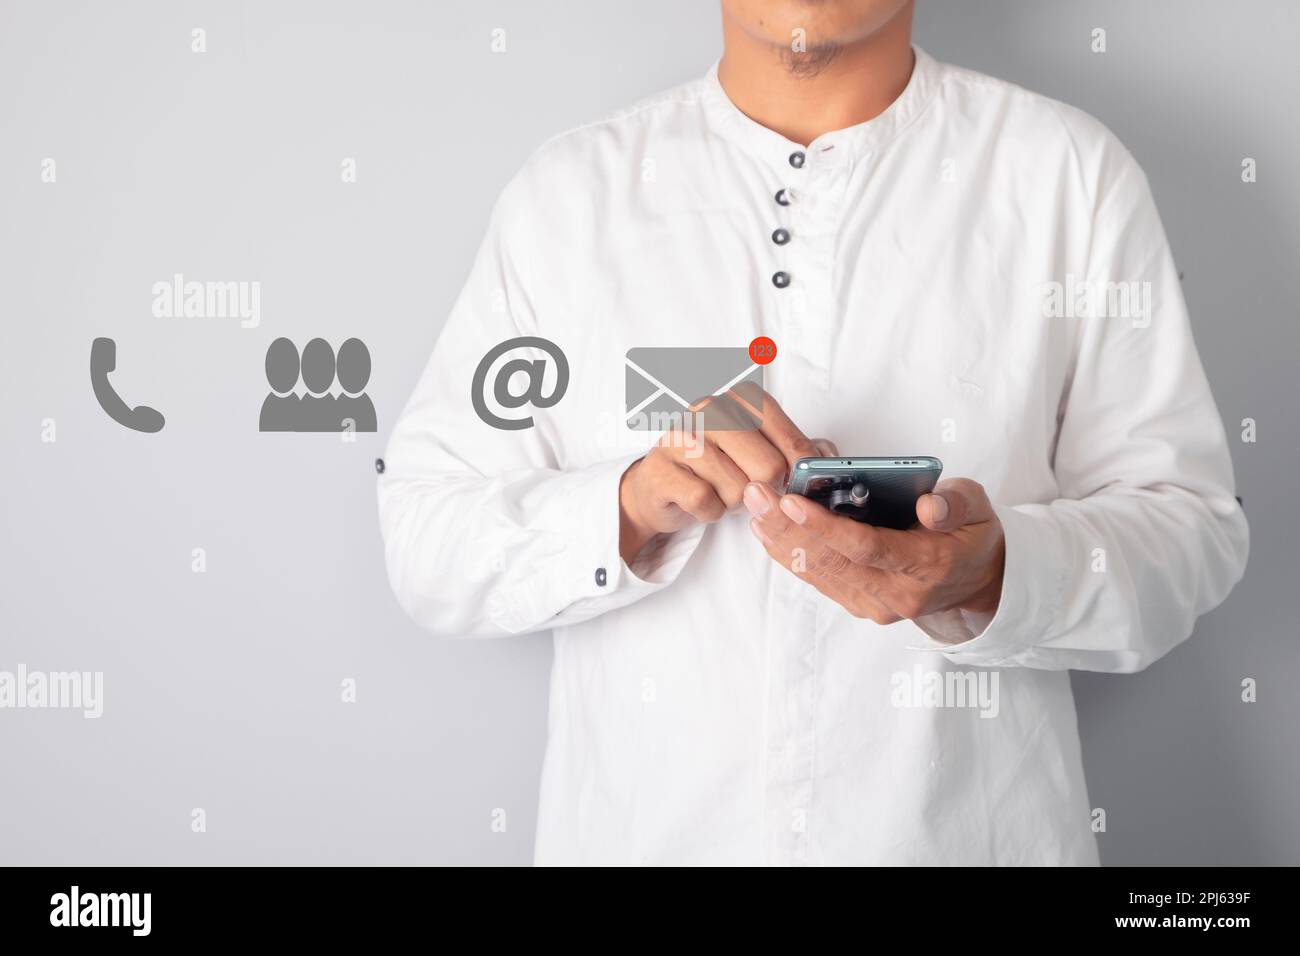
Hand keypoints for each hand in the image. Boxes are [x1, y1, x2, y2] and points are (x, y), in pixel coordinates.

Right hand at [619, 387, 833, 563]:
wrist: (659, 486)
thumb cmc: (716, 466)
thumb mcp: (761, 450)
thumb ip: (799, 449)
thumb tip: (829, 457)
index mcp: (740, 398)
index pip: (789, 436)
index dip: (801, 468)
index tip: (799, 482)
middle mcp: (709, 409)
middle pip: (768, 467)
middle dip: (764, 489)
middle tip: (749, 486)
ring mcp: (681, 436)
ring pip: (738, 489)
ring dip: (734, 502)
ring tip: (720, 490)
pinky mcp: (661, 468)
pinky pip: (706, 503)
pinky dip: (710, 513)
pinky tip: (702, 501)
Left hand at [743, 477, 1005, 622]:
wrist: (979, 583)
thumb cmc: (972, 536)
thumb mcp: (978, 508)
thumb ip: (955, 502)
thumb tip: (928, 506)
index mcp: (928, 566)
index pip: (868, 548)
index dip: (826, 527)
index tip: (791, 501)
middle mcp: (898, 593)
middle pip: (833, 562)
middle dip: (789, 528)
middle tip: (758, 495)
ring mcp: (877, 605)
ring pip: (821, 573)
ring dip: (783, 541)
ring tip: (755, 508)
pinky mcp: (861, 605)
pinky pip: (821, 580)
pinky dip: (792, 555)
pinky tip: (769, 531)